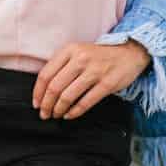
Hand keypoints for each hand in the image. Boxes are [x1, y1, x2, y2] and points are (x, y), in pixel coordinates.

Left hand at [32, 39, 151, 119]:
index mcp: (69, 50)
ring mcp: (94, 71)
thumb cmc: (98, 55)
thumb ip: (61, 65)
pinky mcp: (107, 83)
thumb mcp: (77, 52)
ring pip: (68, 95)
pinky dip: (75, 112)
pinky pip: (86, 102)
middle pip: (55, 87)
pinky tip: (69, 115)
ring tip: (56, 115)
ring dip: (59, 109)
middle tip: (44, 114)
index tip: (36, 103)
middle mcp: (80, 59)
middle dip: (47, 104)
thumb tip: (43, 88)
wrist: (129, 52)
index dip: (38, 92)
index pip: (46, 74)